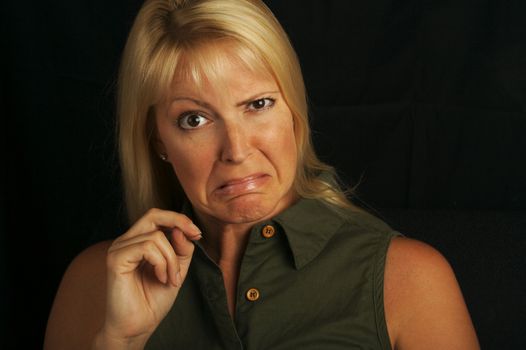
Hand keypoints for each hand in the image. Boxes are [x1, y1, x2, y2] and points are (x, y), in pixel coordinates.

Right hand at [97, 208, 201, 345]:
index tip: (197, 233)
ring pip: (156, 236)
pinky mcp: (116, 259)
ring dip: (172, 259)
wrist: (138, 326)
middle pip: (153, 214)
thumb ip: (182, 249)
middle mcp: (126, 241)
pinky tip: (161, 278)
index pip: (157, 217)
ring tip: (172, 278)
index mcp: (138, 241)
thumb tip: (182, 230)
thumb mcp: (177, 269)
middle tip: (195, 235)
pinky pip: (147, 247)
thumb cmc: (153, 300)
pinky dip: (161, 262)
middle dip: (178, 221)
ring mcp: (119, 249)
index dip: (179, 219)